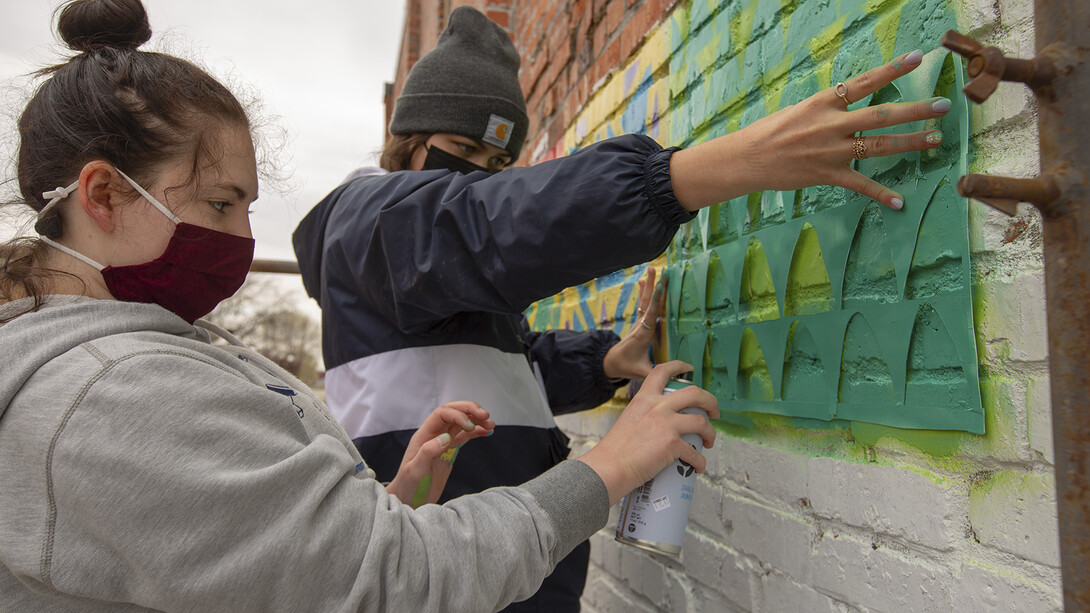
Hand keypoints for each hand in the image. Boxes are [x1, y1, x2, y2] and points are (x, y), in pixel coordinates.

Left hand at [386, 401, 494, 506]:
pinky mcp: (449, 451)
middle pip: (452, 412)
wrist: (409, 501)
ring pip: (461, 422)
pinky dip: (477, 432)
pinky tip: (487, 432)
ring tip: (491, 423)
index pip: (442, 414)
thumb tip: (445, 436)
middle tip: (486, 415)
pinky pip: (464, 436)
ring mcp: (442, 442)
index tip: (470, 426)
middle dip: (469, 410)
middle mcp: (433, 435)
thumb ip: (427, 452)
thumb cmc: (408, 487)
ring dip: (476, 420)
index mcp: (423, 435)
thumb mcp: (414, 472)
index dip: (458, 415)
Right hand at [576, 361, 718, 503]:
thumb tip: (660, 426)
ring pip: (702, 422)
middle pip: (695, 394)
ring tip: (708, 441)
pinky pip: (695, 453)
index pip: (662, 371)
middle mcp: (657, 407)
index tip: (690, 369)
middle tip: (714, 412)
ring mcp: (666, 424)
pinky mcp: (672, 444)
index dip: (679, 366)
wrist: (609, 467)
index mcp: (644, 398)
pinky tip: (698, 467)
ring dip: (710, 433)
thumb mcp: (629, 419)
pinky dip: (700, 462)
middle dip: (710, 402)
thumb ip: (645, 416)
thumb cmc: (615, 450)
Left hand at [602, 267, 665, 379]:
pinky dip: (644, 292)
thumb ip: (657, 374)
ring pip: (645, 301)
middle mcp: (641, 325)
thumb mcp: (642, 372)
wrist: (611, 363)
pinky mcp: (639, 322)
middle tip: (657, 270)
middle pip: (648, 302)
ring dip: (649, 285)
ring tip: (651, 269)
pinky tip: (643, 281)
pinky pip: (642, 304)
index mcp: (643, 334)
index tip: (660, 287)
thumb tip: (677, 377)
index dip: (656, 301)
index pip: (650, 315)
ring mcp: (639, 322)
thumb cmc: (627, 366)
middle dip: (653, 286)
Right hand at [670, 49, 947, 210]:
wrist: (746, 159)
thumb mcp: (798, 110)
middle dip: (916, 110)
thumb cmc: (769, 132)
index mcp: (823, 103)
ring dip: (911, 142)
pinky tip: (899, 202)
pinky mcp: (827, 175)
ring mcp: (832, 151)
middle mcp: (832, 125)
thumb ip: (827, 108)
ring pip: (879, 146)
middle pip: (882, 115)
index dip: (891, 70)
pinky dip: (880, 194)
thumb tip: (849, 102)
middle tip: (943, 105)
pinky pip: (860, 185)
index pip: (864, 82)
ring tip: (936, 138)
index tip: (917, 58)